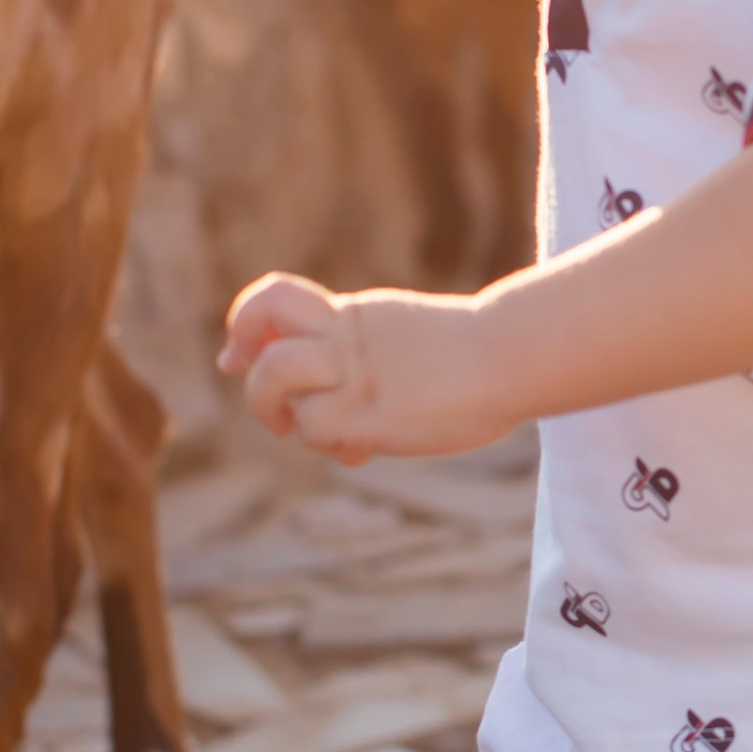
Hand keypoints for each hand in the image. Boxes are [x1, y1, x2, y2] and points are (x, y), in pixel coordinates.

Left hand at [220, 274, 515, 465]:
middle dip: (251, 372)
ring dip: (274, 408)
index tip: (240, 356)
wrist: (513, 355)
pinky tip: (362, 451)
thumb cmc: (476, 358)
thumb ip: (367, 351)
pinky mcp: (369, 411)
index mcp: (354, 315)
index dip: (246, 327)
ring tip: (302, 431)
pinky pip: (316, 428)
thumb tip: (345, 387)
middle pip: (260, 326)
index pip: (275, 300)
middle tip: (277, 409)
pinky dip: (328, 445)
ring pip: (274, 374)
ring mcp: (355, 372)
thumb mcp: (407, 337)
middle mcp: (345, 336)